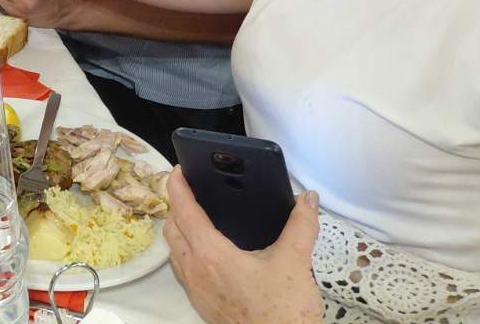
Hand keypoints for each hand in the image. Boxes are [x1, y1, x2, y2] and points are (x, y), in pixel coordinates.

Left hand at [164, 168, 322, 323]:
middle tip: (190, 192)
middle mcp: (195, 270)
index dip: (178, 187)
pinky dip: (186, 254)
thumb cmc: (284, 312)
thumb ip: (301, 226)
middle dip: (176, 206)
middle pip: (172, 228)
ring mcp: (196, 290)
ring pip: (174, 250)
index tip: (178, 171)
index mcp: (211, 254)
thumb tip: (307, 199)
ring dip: (179, 231)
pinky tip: (208, 254)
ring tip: (197, 218)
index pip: (184, 210)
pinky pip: (183, 271)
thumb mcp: (295, 263)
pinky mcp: (202, 305)